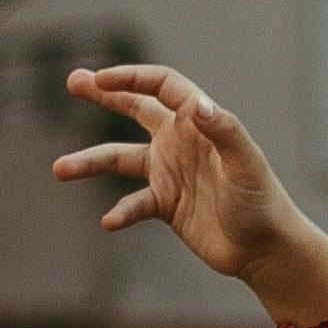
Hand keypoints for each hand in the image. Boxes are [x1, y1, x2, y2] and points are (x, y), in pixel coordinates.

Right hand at [53, 62, 327, 300]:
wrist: (266, 249)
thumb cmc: (263, 202)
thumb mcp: (246, 164)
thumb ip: (223, 131)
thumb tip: (196, 104)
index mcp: (198, 123)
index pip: (160, 86)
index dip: (131, 77)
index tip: (100, 78)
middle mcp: (180, 141)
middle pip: (135, 107)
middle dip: (104, 93)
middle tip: (72, 81)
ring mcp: (170, 172)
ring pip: (120, 158)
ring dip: (91, 161)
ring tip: (60, 169)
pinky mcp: (166, 204)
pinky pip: (133, 203)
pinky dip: (120, 211)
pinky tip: (110, 221)